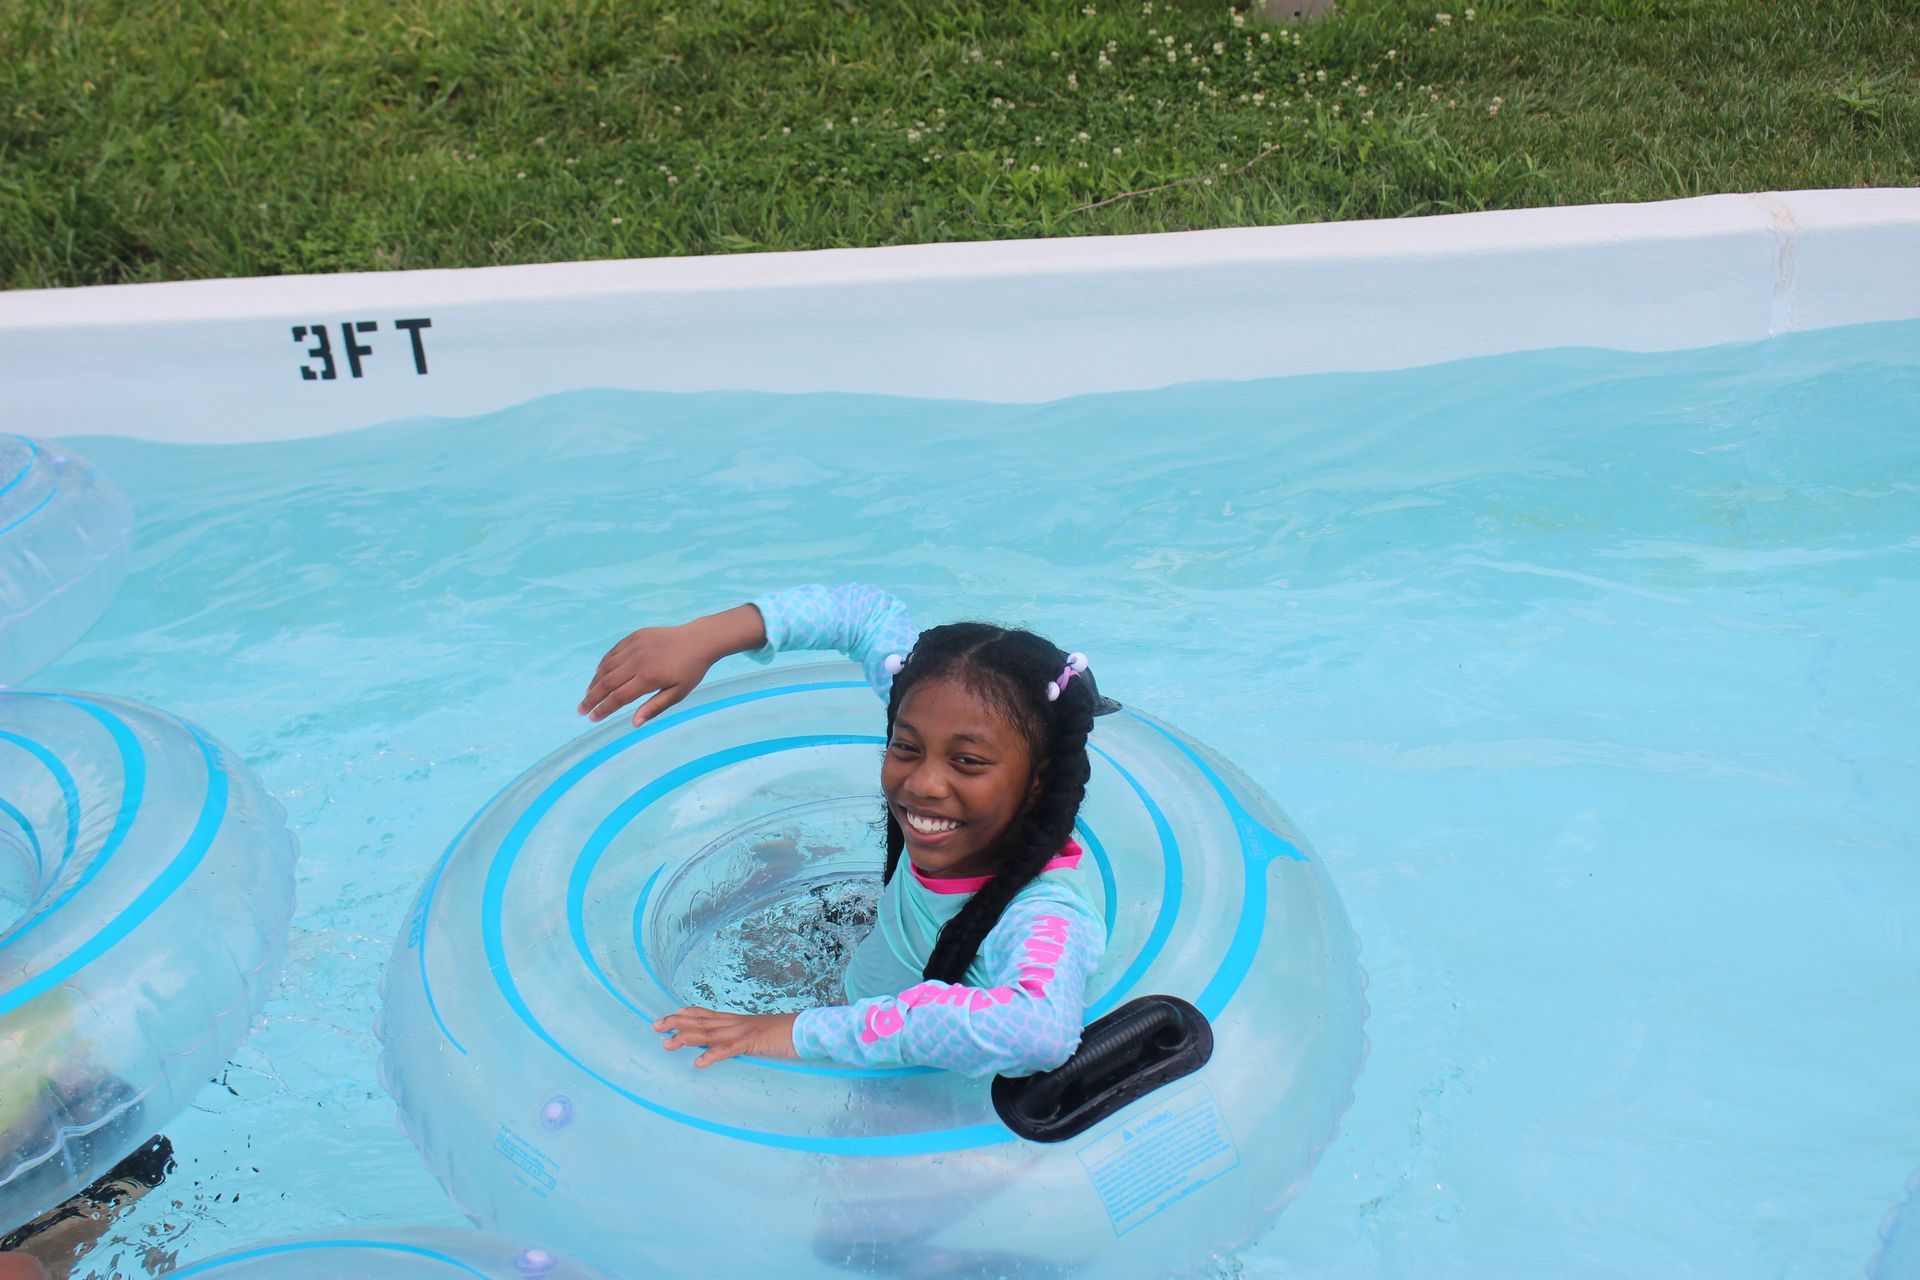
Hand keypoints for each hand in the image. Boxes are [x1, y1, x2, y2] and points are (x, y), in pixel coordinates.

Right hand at [578, 605, 766, 725]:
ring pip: (606, 666)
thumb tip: (634, 724)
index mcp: (648, 678)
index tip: (592, 718)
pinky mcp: (634, 637)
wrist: (698, 640)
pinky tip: (599, 674)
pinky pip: (613, 652)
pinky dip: (603, 665)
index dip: (603, 709)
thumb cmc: (690, 670)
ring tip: (588, 695)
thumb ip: (654, 707)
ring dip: (595, 682)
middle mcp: (637, 661)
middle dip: (592, 698)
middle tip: (581, 710)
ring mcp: (634, 646)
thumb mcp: (677, 693)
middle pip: (607, 682)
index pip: (618, 697)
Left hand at [654, 1007, 799, 1067]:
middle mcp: (736, 1023)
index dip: (686, 1015)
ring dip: (686, 1038)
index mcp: (738, 1021)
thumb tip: (734, 1045)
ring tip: (667, 1043)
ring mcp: (743, 1032)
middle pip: (701, 1021)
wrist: (807, 1029)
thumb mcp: (761, 1035)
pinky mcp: (752, 1043)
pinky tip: (698, 1062)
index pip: (707, 1014)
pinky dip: (712, 1055)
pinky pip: (728, 1050)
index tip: (668, 1017)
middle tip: (655, 1026)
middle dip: (677, 1023)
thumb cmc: (787, 1034)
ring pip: (709, 1034)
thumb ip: (745, 1038)